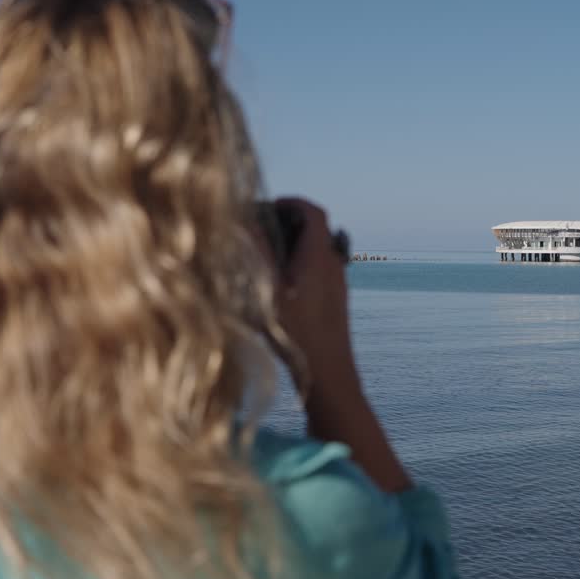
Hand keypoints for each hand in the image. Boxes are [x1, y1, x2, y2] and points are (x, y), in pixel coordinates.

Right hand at [268, 198, 411, 491]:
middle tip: (259, 229)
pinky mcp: (336, 303)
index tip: (266, 205)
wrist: (330, 376)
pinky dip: (299, 266)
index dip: (291, 202)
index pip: (313, 211)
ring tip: (263, 257)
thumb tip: (242, 220)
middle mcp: (334, 266)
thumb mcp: (267, 292)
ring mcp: (337, 285)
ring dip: (293, 246)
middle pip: (316, 229)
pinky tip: (276, 287)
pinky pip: (319, 271)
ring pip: (317, 251)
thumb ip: (254, 253)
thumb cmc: (297, 335)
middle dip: (287, 223)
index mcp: (319, 256)